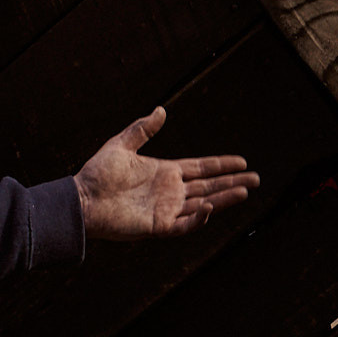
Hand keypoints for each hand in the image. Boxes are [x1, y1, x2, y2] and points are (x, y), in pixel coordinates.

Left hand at [74, 106, 257, 240]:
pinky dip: (199, 218)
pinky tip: (210, 207)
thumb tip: (161, 110)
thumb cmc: (97, 174)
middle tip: (256, 180)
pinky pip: (184, 224)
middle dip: (232, 183)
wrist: (81, 200)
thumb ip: (142, 129)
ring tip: (245, 192)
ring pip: (204, 205)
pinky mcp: (158, 226)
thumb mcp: (120, 145)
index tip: (242, 162)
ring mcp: (166, 210)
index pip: (201, 168)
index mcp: (166, 172)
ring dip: (224, 199)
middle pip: (209, 187)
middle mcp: (171, 192)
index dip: (222, 165)